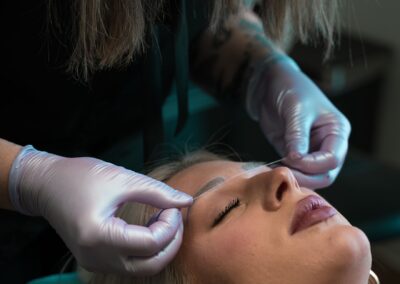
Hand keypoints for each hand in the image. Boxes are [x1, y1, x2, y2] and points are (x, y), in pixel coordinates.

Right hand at [8, 146, 192, 274]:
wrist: (45, 184)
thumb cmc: (80, 176)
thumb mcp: (122, 178)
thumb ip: (158, 193)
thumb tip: (186, 201)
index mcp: (99, 236)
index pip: (151, 244)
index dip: (170, 225)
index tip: (174, 206)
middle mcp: (96, 257)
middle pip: (150, 265)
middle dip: (171, 242)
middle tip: (176, 216)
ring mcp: (94, 263)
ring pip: (141, 268)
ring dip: (160, 247)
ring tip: (163, 219)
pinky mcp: (96, 260)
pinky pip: (130, 263)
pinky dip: (146, 249)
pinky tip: (149, 226)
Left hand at [249, 56, 350, 188]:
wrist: (270, 84)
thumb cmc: (290, 88)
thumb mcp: (296, 109)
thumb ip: (297, 136)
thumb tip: (297, 160)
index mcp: (336, 131)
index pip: (333, 159)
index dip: (313, 164)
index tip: (291, 158)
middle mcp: (328, 144)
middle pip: (325, 174)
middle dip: (305, 177)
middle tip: (283, 173)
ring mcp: (311, 151)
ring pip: (310, 177)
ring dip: (294, 178)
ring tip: (276, 171)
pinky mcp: (293, 153)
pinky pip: (294, 171)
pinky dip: (285, 173)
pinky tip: (271, 169)